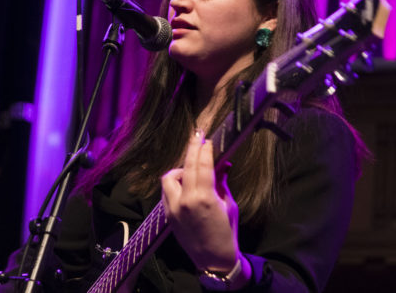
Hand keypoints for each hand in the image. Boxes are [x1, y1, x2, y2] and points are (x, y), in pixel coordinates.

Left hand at [161, 131, 238, 271]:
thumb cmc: (226, 232)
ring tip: (191, 170)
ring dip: (180, 169)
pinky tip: (184, 184)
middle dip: (192, 148)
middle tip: (197, 135)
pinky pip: (167, 191)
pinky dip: (174, 184)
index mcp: (205, 198)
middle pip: (186, 166)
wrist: (213, 260)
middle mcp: (186, 200)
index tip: (208, 139)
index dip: (205, 149)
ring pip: (169, 178)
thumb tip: (224, 164)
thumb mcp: (229, 205)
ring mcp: (174, 208)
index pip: (202, 165)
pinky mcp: (168, 215)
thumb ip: (222, 182)